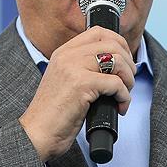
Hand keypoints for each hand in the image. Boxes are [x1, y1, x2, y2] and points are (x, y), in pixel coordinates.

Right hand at [20, 26, 136, 161]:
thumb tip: (116, 64)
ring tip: (124, 95)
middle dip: (129, 63)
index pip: (99, 32)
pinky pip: (116, 83)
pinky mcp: (81, 84)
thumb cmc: (54, 114)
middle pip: (113, 44)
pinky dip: (124, 96)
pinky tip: (119, 107)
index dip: (119, 43)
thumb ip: (84, 68)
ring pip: (118, 61)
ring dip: (129, 80)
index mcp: (63, 52)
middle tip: (128, 82)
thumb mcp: (66, 81)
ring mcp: (74, 68)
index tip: (125, 62)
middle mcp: (68, 55)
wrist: (37, 134)